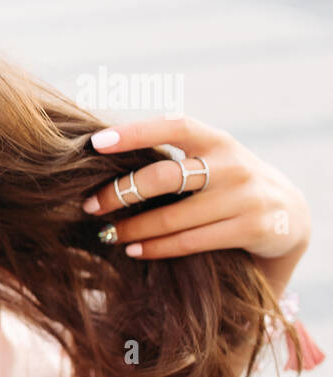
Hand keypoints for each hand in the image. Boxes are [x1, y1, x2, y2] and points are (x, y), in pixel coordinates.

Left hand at [80, 115, 311, 265]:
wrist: (288, 215)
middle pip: (164, 177)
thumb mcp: (210, 160)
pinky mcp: (251, 229)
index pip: (174, 126)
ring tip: (107, 235)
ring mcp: (244, 197)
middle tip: (89, 206)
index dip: (135, 132)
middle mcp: (232, 165)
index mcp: (216, 140)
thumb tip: (102, 155)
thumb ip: (172, 157)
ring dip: (132, 229)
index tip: (96, 143)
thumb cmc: (226, 184)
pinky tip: (134, 250)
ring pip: (172, 217)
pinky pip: (190, 242)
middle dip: (119, 193)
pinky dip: (156, 248)